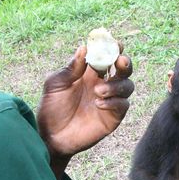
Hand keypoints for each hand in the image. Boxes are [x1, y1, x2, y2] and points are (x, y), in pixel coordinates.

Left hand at [37, 44, 133, 178]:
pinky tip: (98, 104)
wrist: (51, 137)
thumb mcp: (55, 85)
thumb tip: (83, 48)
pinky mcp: (112, 117)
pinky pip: (123, 105)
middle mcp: (103, 84)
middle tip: (119, 61)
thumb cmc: (51, 108)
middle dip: (125, 62)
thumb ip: (70, 69)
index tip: (114, 43)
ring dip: (117, 84)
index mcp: (89, 73)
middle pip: (124, 69)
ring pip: (127, 85)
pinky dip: (114, 101)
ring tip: (98, 91)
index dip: (112, 48)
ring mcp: (110, 101)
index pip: (106, 55)